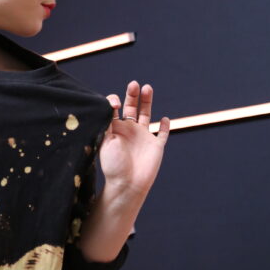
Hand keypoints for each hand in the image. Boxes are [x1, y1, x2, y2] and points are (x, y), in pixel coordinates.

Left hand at [101, 81, 169, 197]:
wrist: (127, 185)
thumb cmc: (113, 165)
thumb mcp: (105, 141)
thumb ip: (107, 122)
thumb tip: (110, 103)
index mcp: (115, 129)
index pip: (115, 109)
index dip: (114, 101)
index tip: (115, 104)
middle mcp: (129, 131)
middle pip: (131, 108)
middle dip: (132, 95)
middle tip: (133, 84)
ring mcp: (143, 138)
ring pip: (146, 115)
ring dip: (147, 102)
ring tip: (147, 87)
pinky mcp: (156, 146)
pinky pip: (161, 134)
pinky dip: (164, 126)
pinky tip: (164, 118)